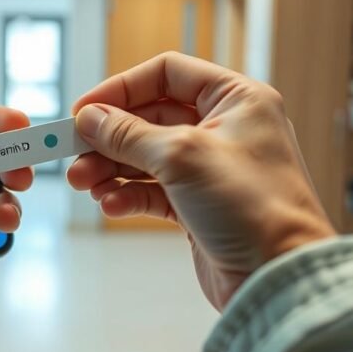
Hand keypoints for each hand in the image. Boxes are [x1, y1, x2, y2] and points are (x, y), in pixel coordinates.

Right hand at [67, 52, 334, 309]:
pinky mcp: (201, 206)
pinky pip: (154, 191)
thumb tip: (91, 119)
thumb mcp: (181, 156)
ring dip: (112, 168)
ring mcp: (212, 169)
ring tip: (83, 183)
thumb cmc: (253, 207)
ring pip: (147, 156)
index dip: (122, 88)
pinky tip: (111, 205)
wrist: (278, 276)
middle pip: (151, 117)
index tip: (85, 111)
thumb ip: (129, 134)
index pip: (167, 74)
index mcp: (236, 98)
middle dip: (110, 136)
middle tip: (74, 154)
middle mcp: (226, 128)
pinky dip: (129, 196)